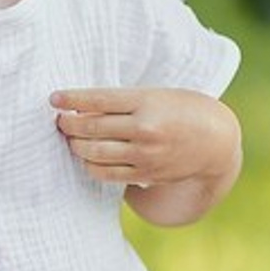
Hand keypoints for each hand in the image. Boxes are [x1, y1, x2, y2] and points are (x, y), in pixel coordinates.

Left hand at [51, 88, 232, 185]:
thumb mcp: (156, 95)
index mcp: (147, 101)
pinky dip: (89, 164)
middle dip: (68, 124)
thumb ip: (122, 101)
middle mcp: (145, 128)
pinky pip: (105, 173)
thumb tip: (79, 108)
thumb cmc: (180, 110)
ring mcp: (145, 154)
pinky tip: (87, 155)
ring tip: (71, 138)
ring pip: (93, 152)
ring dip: (75, 145)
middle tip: (60, 120)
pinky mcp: (144, 175)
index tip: (54, 99)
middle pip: (91, 127)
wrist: (215, 142)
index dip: (71, 99)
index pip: (99, 99)